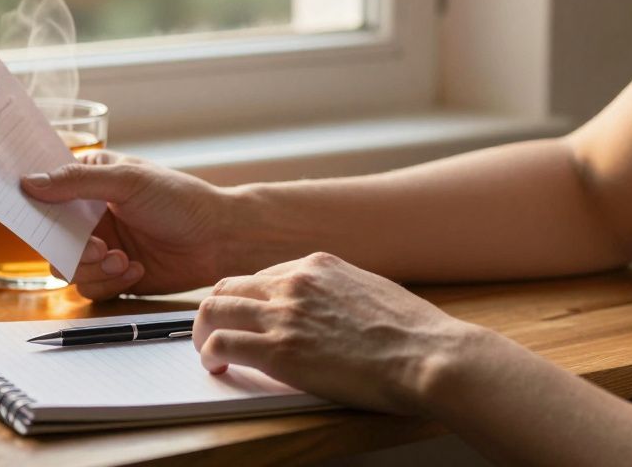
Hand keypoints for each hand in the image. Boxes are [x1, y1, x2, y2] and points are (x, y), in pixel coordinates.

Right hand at [21, 151, 231, 299]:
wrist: (219, 240)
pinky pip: (91, 288)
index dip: (32, 203)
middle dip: (72, 249)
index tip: (26, 217)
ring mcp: (102, 246)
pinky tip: (137, 270)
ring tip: (124, 261)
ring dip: (94, 269)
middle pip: (51, 238)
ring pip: (68, 268)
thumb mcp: (128, 181)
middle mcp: (91, 214)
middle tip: (100, 248)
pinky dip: (111, 283)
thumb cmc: (180, 199)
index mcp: (90, 180)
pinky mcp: (114, 275)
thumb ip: (77, 182)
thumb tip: (28, 182)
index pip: (45, 190)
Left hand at [192, 252, 476, 415]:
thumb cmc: (413, 332)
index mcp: (318, 265)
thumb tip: (329, 308)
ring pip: (214, 310)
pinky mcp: (279, 350)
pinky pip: (221, 344)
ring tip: (207, 350)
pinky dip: (209, 355)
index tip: (246, 316)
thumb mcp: (371, 290)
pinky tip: (214, 366)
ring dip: (204, 331)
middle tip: (214, 331)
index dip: (249, 300)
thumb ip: (339, 293)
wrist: (427, 355)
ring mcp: (284, 314)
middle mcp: (294, 282)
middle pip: (229, 286)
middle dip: (217, 310)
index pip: (262, 275)